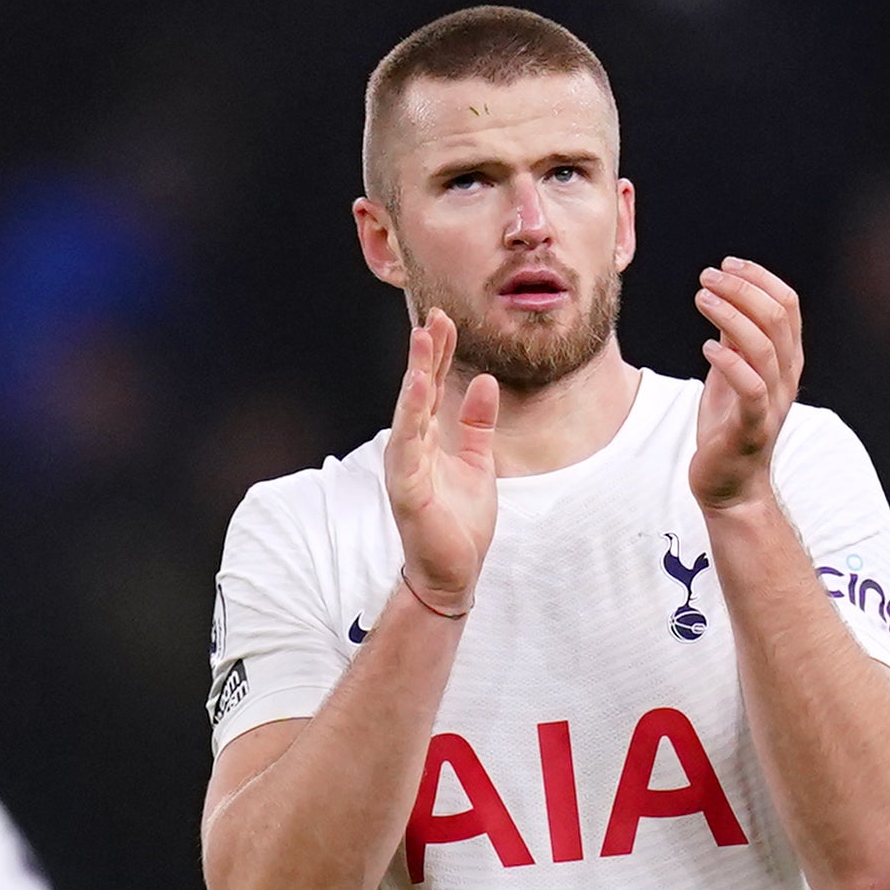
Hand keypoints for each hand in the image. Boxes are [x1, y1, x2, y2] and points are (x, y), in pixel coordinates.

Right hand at [384, 311, 499, 610]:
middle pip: (418, 392)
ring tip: (422, 339)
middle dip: (425, 354)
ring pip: (410, 412)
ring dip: (415, 374)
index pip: (431, 388)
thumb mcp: (478, 462)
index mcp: (425, 441)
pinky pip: (409, 446)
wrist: (452, 573)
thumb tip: (484, 381)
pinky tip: (417, 388)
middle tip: (434, 316)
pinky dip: (411, 416)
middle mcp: (410, 448)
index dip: (438, 354)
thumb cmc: (459, 522)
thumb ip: (477, 424)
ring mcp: (406, 467)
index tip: (446, 320)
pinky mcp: (408, 489)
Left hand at [687, 258, 803, 509]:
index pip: (787, 304)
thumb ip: (733, 337)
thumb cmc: (728, 427)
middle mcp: (786, 376)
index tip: (727, 264)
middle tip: (707, 277)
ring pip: (764, 346)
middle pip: (777, 317)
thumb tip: (723, 295)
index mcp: (786, 359)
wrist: (729, 485)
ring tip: (701, 298)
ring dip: (730, 316)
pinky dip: (730, 362)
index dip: (759, 278)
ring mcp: (773, 401)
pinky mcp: (753, 426)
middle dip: (742, 289)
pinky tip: (707, 347)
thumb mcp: (730, 372)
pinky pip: (751, 387)